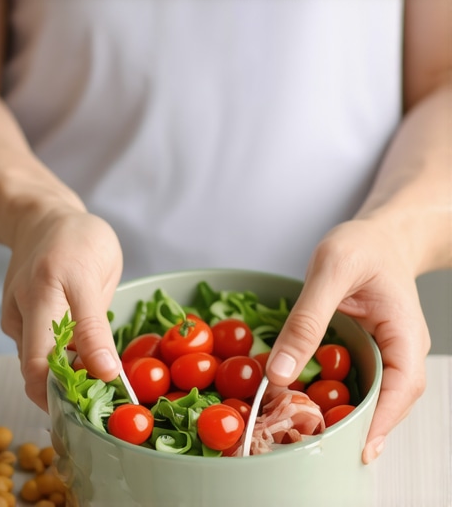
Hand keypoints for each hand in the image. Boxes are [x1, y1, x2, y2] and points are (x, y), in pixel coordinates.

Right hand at [1, 209, 122, 410]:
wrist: (42, 221)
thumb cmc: (79, 240)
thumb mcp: (101, 273)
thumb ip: (97, 325)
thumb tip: (106, 371)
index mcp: (46, 291)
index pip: (49, 361)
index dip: (73, 392)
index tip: (106, 401)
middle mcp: (22, 310)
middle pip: (36, 372)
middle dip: (68, 395)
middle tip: (103, 401)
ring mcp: (14, 318)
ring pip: (37, 365)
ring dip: (66, 379)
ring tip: (100, 376)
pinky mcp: (15, 322)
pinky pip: (37, 352)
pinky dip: (60, 362)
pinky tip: (82, 356)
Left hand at [265, 219, 429, 463]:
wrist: (376, 238)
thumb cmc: (363, 246)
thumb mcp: (330, 272)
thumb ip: (308, 320)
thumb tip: (281, 372)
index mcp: (404, 334)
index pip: (402, 388)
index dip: (378, 423)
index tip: (352, 448)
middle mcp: (400, 352)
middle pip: (385, 402)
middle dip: (351, 426)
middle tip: (310, 444)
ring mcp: (383, 354)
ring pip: (366, 396)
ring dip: (338, 414)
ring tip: (303, 431)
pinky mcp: (365, 352)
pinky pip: (351, 380)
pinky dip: (330, 393)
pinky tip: (305, 401)